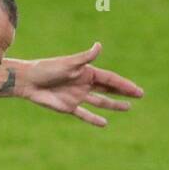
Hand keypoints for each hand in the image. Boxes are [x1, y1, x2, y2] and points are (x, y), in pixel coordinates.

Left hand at [19, 43, 143, 126]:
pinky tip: (105, 123)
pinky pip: (84, 114)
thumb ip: (85, 58)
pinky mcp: (68, 107)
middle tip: (139, 95)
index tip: (137, 91)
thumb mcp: (69, 63)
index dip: (124, 85)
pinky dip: (94, 119)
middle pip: (108, 89)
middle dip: (123, 92)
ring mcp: (77, 96)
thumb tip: (99, 45)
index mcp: (87, 72)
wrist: (29, 81)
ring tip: (127, 108)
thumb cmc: (48, 69)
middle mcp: (84, 84)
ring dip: (113, 104)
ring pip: (100, 102)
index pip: (110, 80)